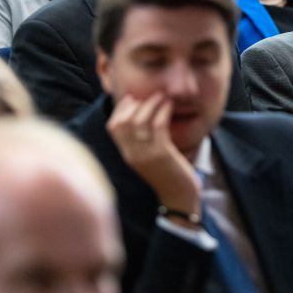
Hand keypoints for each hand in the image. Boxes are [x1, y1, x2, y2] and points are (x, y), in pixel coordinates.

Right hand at [107, 93, 200, 216]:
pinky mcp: (162, 154)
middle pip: (124, 121)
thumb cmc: (167, 174)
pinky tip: (169, 105)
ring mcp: (146, 154)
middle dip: (137, 103)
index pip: (113, 126)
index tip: (133, 97)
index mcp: (126, 155)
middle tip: (151, 94)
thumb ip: (141, 141)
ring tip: (162, 96)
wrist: (179, 198)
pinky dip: (163, 111)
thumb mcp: (148, 157)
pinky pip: (158, 126)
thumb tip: (141, 117)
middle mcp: (132, 154)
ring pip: (141, 121)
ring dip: (152, 103)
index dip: (121, 108)